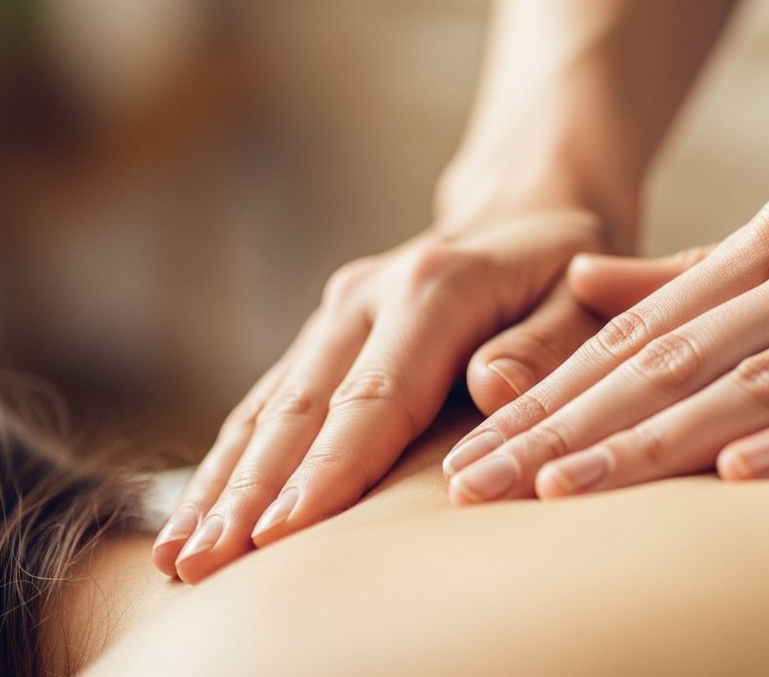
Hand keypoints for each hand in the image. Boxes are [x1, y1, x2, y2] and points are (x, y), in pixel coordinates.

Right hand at [154, 208, 609, 581]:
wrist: (528, 207)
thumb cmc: (569, 266)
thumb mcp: (586, 294)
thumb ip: (548, 343)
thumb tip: (495, 388)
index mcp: (435, 286)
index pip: (376, 396)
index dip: (329, 469)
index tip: (284, 532)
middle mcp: (370, 294)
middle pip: (301, 406)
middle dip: (249, 491)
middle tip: (206, 561)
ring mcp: (340, 312)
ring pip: (269, 406)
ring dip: (223, 483)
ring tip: (182, 555)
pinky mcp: (328, 333)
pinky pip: (270, 402)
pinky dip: (232, 459)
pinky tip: (200, 512)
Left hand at [442, 118, 768, 502]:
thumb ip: (706, 268)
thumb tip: (588, 285)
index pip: (643, 332)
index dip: (553, 393)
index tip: (476, 446)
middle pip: (674, 362)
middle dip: (566, 428)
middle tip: (475, 485)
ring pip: (757, 384)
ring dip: (652, 442)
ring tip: (563, 494)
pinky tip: (744, 477)